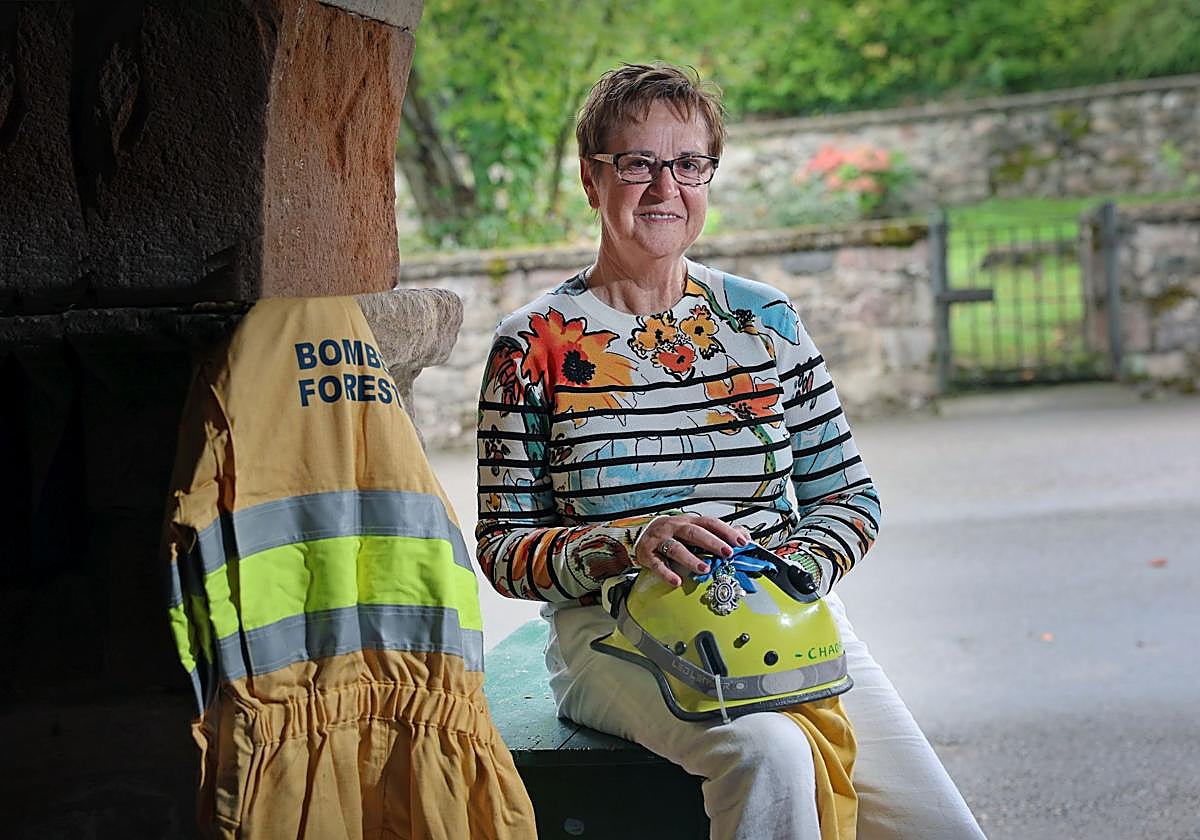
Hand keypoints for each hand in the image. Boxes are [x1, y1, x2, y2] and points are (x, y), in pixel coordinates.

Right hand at [633, 515, 751, 587]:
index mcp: (689, 522)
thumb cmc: (672, 534)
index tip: (740, 542)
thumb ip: (718, 533)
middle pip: (694, 532)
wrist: (640, 534)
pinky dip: (667, 573)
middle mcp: (675, 528)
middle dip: (712, 542)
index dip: (725, 531)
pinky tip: (676, 581)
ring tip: (705, 569)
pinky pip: (657, 564)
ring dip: (691, 559)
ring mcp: (660, 540)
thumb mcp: (694, 529)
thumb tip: (743, 535)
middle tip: (726, 552)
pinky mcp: (648, 554)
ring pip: (676, 548)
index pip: (709, 523)